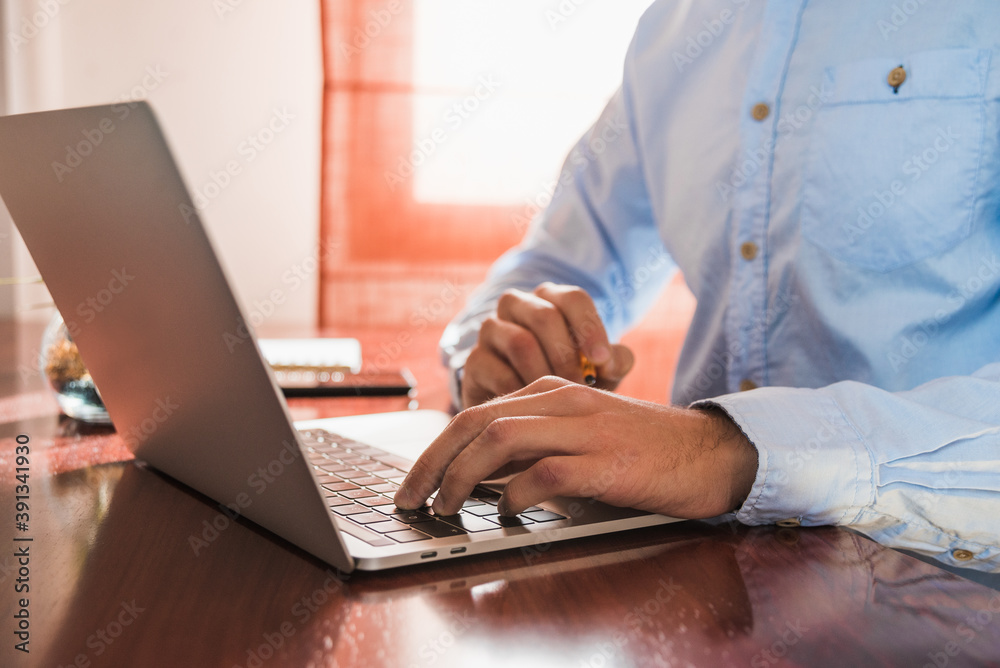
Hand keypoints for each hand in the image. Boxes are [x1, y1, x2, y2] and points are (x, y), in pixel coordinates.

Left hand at [394, 376, 758, 518]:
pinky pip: (543, 473)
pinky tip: (508, 514)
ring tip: (446, 508)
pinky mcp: (604, 461)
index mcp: (550, 392)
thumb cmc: (638, 450)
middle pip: (475, 423)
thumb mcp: (578, 435)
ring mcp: (583, 428)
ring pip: (499, 440)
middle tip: (411, 499)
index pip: (473, 413)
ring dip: (462, 477)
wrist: (706, 453)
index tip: (414, 482)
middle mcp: (560, 401)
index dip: (434, 450)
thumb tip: (475, 477)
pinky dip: (514, 496)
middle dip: (432, 463)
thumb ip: (531, 446)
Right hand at [460, 282, 633, 407]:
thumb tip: (612, 360)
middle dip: (567, 356)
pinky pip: (497, 371)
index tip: (603, 361)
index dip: (590, 327)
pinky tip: (536, 411)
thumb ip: (615, 362)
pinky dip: (521, 392)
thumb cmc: (571, 382)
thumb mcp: (600, 372)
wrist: (528, 411)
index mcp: (551, 299)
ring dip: (544, 374)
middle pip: (544, 317)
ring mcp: (491, 331)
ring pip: (519, 342)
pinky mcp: (474, 361)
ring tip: (560, 401)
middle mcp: (517, 305)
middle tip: (582, 388)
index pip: (573, 298)